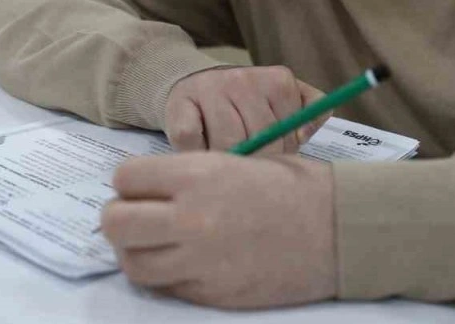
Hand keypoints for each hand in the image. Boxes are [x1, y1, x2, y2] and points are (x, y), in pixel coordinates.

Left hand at [101, 151, 336, 308]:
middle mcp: (190, 218)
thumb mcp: (237, 160)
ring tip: (153, 243)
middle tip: (135, 215)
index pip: (126, 178)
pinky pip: (166, 287)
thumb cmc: (293, 187)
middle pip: (116, 222)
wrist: (338, 229)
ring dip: (135, 251)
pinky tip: (182, 262)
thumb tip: (149, 190)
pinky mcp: (212, 294)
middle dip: (119, 216)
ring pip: (132, 263)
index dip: (130, 181)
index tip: (141, 185)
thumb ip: (189, 176)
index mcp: (197, 175)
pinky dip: (165, 275)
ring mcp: (199, 261)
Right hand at [165, 66, 328, 152]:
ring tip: (225, 157)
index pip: (288, 133)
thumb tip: (305, 134)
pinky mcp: (179, 106)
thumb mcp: (282, 98)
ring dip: (226, 160)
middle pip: (259, 140)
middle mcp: (244, 79)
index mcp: (278, 80)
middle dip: (255, 161)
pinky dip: (196, 153)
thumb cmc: (244, 102)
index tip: (270, 156)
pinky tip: (200, 147)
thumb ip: (307, 112)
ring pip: (227, 145)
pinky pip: (192, 143)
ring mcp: (210, 90)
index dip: (280, 154)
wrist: (191, 82)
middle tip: (248, 164)